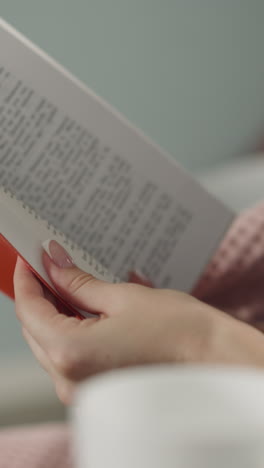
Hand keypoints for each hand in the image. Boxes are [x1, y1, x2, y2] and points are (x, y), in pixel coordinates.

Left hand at [14, 241, 263, 403]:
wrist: (213, 360)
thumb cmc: (177, 329)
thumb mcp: (121, 296)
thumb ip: (78, 282)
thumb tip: (52, 262)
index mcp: (70, 353)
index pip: (29, 310)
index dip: (26, 280)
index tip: (28, 259)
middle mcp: (68, 379)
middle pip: (36, 329)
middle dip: (40, 295)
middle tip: (49, 265)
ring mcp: (81, 389)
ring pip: (50, 343)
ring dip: (54, 312)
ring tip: (67, 282)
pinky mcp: (97, 390)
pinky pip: (69, 356)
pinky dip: (70, 330)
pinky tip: (82, 308)